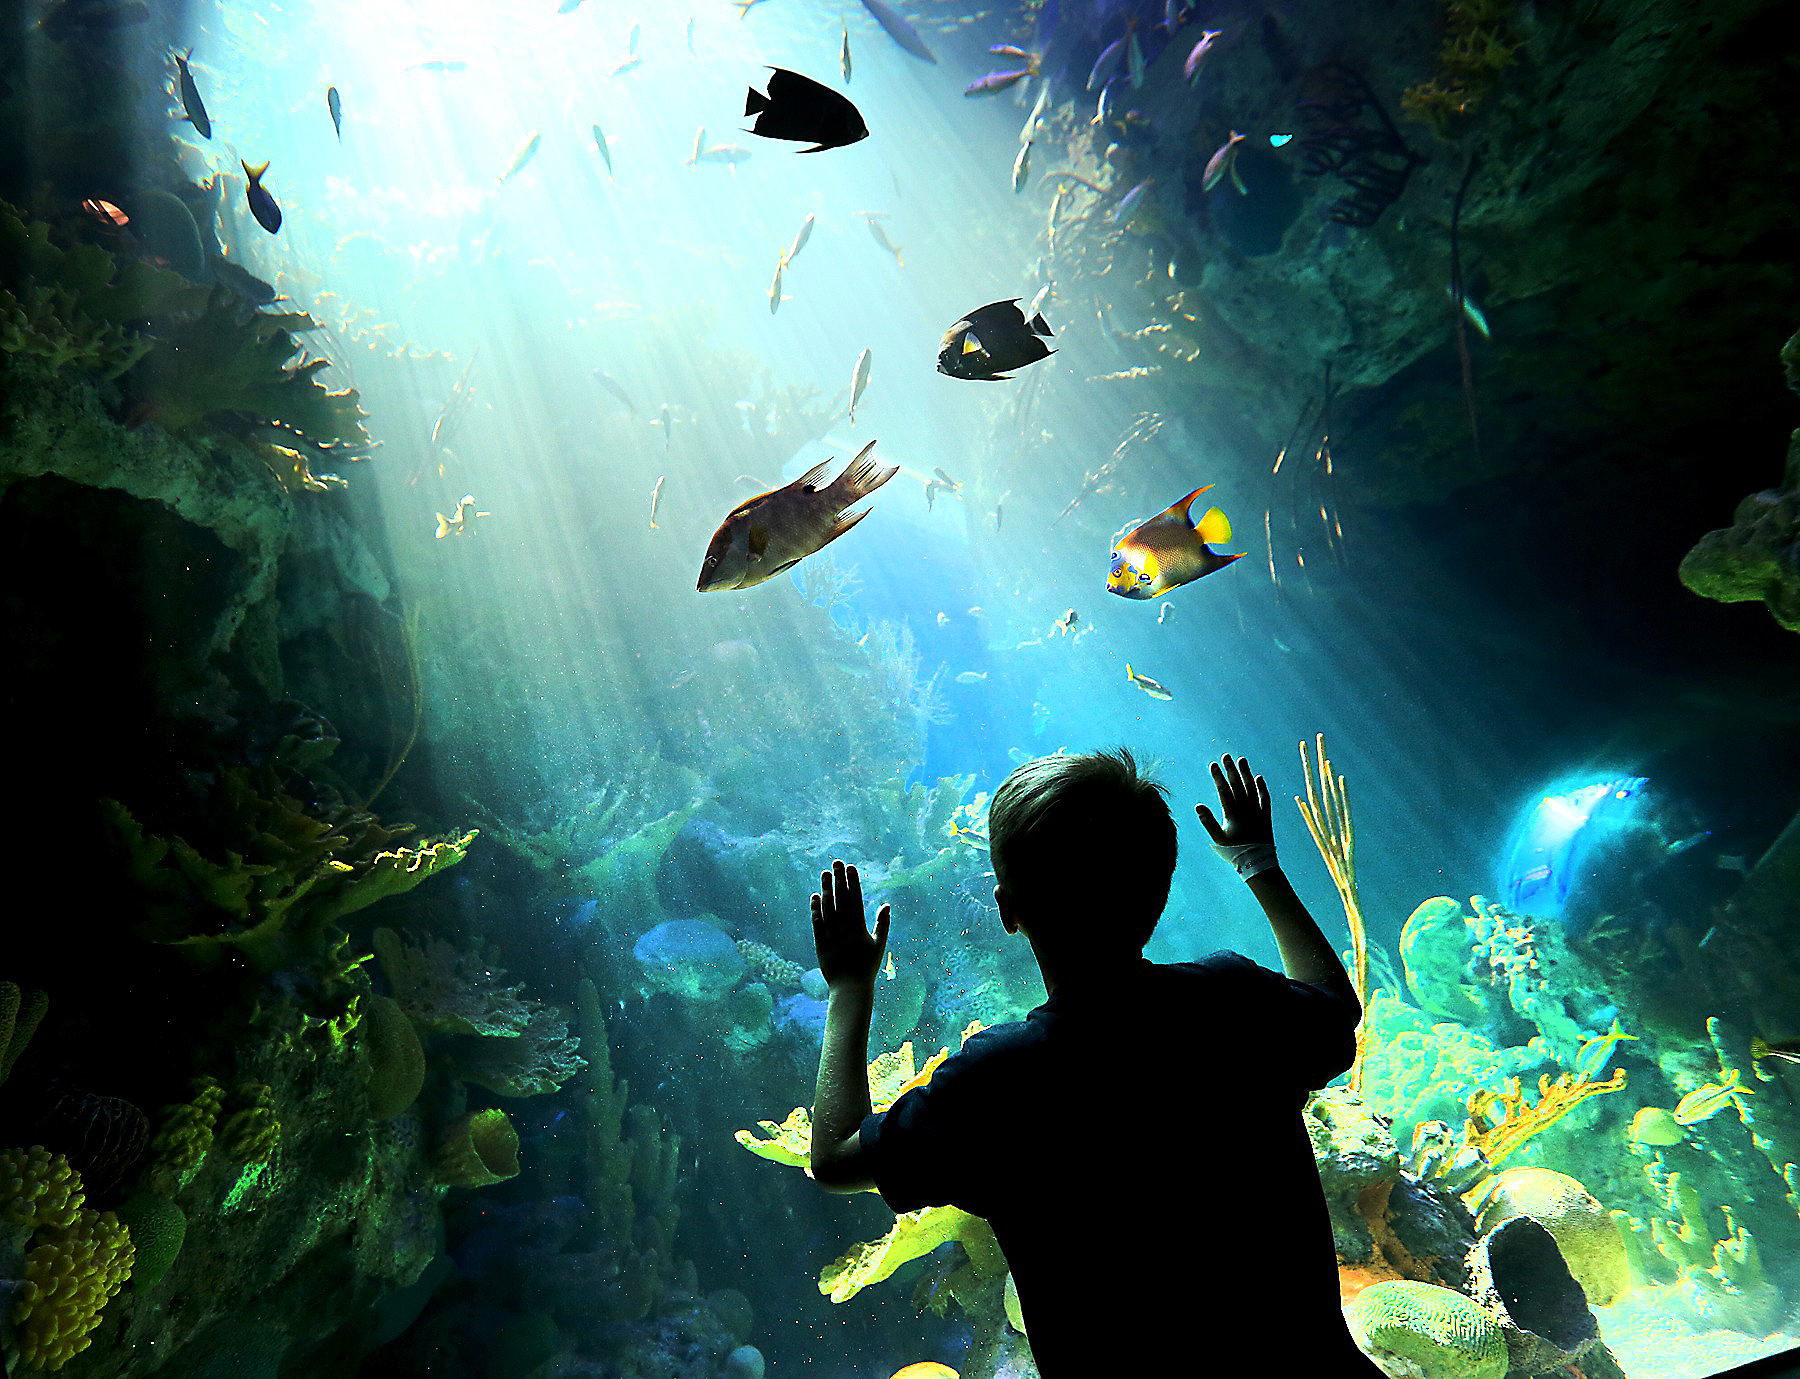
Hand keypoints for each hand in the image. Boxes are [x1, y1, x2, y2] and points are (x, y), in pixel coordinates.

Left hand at [812, 860, 889, 990]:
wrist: (850, 988)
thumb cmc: (867, 967)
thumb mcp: (879, 944)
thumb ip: (883, 923)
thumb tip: (887, 904)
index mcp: (859, 926)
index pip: (855, 898)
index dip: (852, 881)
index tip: (850, 867)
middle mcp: (844, 928)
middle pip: (840, 898)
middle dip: (838, 879)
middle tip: (835, 862)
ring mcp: (831, 934)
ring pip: (827, 907)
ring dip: (825, 888)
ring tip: (824, 873)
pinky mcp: (820, 942)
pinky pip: (817, 922)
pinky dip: (815, 908)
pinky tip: (815, 896)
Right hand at [1196, 754, 1273, 847]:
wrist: (1258, 863)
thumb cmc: (1235, 852)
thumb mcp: (1218, 839)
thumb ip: (1208, 822)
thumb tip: (1198, 805)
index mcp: (1233, 815)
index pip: (1224, 791)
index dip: (1218, 777)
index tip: (1213, 764)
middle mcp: (1246, 810)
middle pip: (1238, 785)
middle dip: (1231, 770)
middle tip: (1226, 756)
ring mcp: (1257, 812)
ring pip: (1251, 788)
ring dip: (1246, 773)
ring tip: (1242, 760)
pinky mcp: (1266, 816)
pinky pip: (1264, 799)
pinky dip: (1262, 788)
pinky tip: (1258, 778)